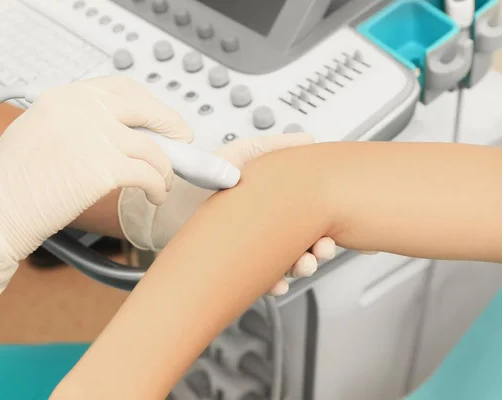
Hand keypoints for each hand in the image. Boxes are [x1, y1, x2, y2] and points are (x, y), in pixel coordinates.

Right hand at [0, 76, 192, 305]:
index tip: (163, 118)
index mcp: (67, 96)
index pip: (123, 88)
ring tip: (163, 184)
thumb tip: (120, 130)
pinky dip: (159, 188)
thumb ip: (77, 121)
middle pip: (147, 109)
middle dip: (172, 126)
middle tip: (184, 141)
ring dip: (166, 169)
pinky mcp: (106, 168)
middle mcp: (83, 109)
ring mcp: (97, 137)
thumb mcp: (41, 130)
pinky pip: (150, 175)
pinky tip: (155, 197)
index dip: (149, 104)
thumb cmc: (14, 180)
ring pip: (154, 149)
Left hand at [118, 134, 337, 295]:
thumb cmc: (207, 177)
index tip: (330, 234)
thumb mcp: (242, 155)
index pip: (310, 220)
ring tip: (301, 265)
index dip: (326, 229)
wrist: (170, 201)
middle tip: (320, 251)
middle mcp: (269, 228)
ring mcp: (254, 249)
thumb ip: (275, 147)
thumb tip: (309, 139)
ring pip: (287, 266)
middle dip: (318, 252)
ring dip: (300, 269)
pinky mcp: (238, 267)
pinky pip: (261, 282)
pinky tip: (277, 284)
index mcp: (278, 206)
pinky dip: (273, 285)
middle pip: (305, 245)